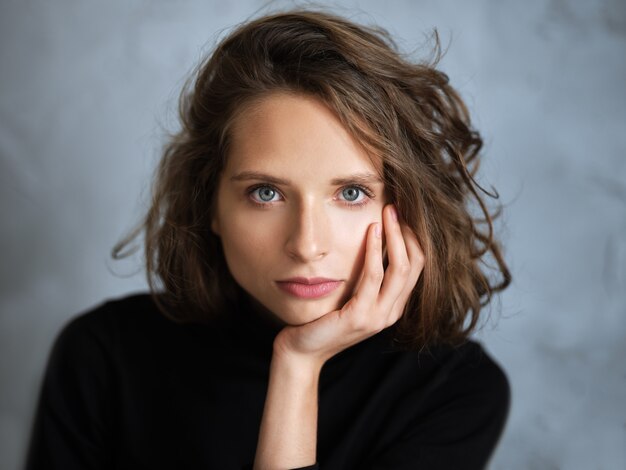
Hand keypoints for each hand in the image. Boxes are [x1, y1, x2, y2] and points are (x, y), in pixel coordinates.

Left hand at [273, 204, 424, 367]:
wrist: (302, 351)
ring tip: (388, 212)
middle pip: (415, 265)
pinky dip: (374, 251)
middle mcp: (391, 313)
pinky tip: (371, 231)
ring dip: (395, 236)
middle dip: (408, 232)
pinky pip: (373, 276)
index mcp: (393, 307)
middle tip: (396, 206)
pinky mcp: (359, 316)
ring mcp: (378, 317)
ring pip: (400, 268)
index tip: (401, 214)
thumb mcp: (351, 297)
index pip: (417, 267)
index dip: (413, 238)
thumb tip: (372, 240)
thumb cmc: (323, 320)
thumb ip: (366, 278)